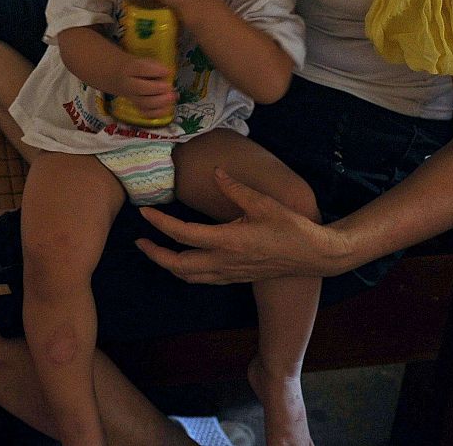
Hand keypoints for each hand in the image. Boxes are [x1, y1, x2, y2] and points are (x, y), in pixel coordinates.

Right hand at [110, 55, 175, 116]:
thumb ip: (151, 63)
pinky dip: (157, 112)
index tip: (168, 71)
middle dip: (158, 89)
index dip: (156, 71)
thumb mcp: (136, 57)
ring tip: (172, 97)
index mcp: (128, 68)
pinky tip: (167, 107)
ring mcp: (131, 97)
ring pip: (144, 103)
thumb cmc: (128, 63)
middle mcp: (128, 84)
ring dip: (160, 102)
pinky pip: (145, 112)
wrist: (110, 74)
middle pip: (141, 89)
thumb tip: (168, 72)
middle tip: (169, 86)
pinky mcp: (135, 105)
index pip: (141, 69)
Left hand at [135, 169, 341, 283]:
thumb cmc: (290, 227)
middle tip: (139, 241)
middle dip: (155, 254)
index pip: (183, 234)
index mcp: (228, 241)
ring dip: (168, 265)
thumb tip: (217, 172)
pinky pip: (203, 279)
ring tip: (154, 251)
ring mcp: (230, 273)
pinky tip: (182, 260)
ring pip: (189, 276)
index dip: (160, 223)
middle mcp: (225, 261)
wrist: (313, 256)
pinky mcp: (236, 277)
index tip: (144, 212)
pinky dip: (185, 272)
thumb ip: (235, 188)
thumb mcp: (263, 202)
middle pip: (178, 264)